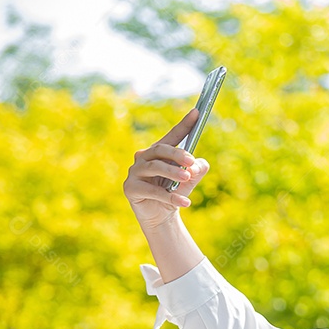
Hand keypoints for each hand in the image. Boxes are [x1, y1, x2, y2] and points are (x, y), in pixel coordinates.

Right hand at [123, 108, 210, 230]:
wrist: (161, 216)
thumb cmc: (174, 192)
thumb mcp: (190, 180)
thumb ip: (198, 169)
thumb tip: (198, 165)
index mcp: (158, 152)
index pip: (172, 136)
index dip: (184, 124)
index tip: (197, 112)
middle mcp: (144, 158)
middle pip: (160, 149)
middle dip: (178, 154)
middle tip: (191, 162)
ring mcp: (135, 172)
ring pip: (155, 167)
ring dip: (173, 172)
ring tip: (187, 177)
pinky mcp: (130, 188)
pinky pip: (152, 191)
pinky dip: (170, 196)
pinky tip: (185, 202)